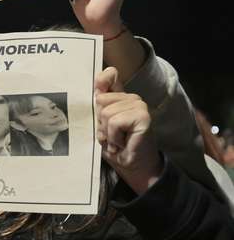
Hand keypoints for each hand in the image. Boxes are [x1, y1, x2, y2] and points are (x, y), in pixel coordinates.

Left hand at [94, 67, 161, 193]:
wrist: (131, 164)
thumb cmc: (115, 144)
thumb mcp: (100, 123)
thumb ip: (99, 104)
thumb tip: (98, 85)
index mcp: (119, 96)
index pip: (109, 75)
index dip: (101, 79)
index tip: (97, 89)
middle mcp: (130, 97)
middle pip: (99, 100)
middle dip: (99, 122)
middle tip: (111, 134)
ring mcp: (138, 105)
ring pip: (106, 112)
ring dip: (107, 132)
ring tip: (117, 139)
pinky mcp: (142, 115)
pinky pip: (115, 122)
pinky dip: (114, 136)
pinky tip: (122, 143)